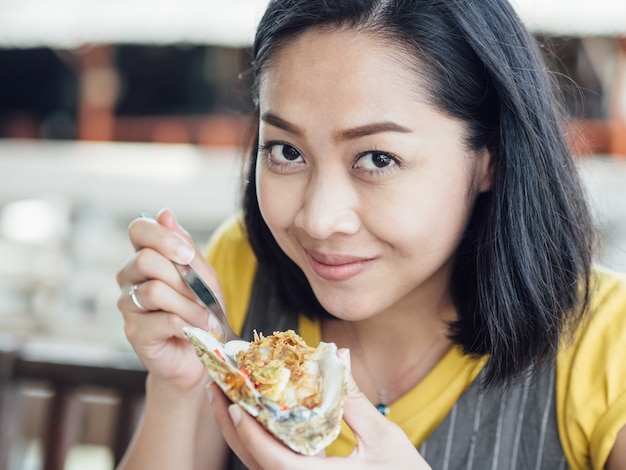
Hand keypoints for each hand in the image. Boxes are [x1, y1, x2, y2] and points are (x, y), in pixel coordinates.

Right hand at [116, 208, 224, 392]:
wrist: (200, 356)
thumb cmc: (201, 312)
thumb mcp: (203, 277)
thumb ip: (186, 248)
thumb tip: (165, 213)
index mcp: (145, 258)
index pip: (138, 230)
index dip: (161, 237)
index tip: (186, 255)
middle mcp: (130, 278)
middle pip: (144, 260)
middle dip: (181, 276)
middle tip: (202, 293)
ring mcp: (128, 306)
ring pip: (155, 291)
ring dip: (190, 305)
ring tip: (206, 318)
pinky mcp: (135, 333)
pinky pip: (164, 319)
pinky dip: (189, 324)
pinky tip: (198, 331)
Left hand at [209, 350, 430, 469]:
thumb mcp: (385, 439)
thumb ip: (355, 402)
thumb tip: (338, 357)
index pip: (273, 460)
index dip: (251, 432)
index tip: (235, 402)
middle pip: (256, 461)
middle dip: (232, 425)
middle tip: (217, 388)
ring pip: (261, 463)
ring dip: (241, 430)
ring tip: (227, 395)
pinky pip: (275, 462)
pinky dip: (260, 438)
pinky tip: (258, 413)